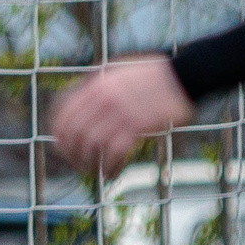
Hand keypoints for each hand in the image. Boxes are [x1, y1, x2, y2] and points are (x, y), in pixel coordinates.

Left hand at [50, 56, 194, 177]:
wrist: (186, 74)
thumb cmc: (154, 75)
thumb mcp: (118, 72)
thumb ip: (97, 85)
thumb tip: (78, 103)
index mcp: (96, 85)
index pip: (63, 114)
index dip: (58, 135)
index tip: (62, 147)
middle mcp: (103, 98)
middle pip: (74, 133)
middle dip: (71, 153)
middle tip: (78, 163)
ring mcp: (120, 111)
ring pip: (91, 144)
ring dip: (89, 162)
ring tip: (95, 170)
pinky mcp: (139, 125)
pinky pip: (115, 151)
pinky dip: (110, 166)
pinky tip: (113, 172)